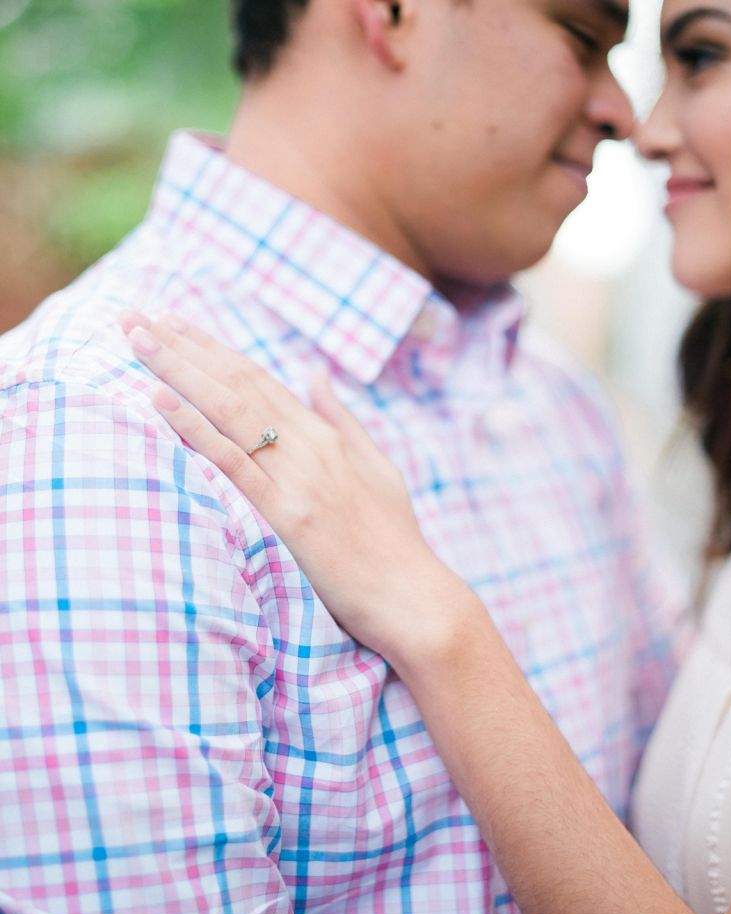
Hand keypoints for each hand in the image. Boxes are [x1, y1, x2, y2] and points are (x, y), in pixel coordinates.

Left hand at [120, 312, 475, 670]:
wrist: (413, 597)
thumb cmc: (394, 540)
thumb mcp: (376, 467)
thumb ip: (342, 419)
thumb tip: (317, 374)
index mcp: (325, 435)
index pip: (257, 378)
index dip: (211, 347)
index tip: (172, 321)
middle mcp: (309, 446)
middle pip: (235, 383)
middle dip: (182, 346)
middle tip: (132, 315)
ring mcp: (299, 478)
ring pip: (228, 410)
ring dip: (177, 370)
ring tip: (135, 338)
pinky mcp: (289, 515)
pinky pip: (233, 463)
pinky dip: (195, 428)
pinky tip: (158, 400)